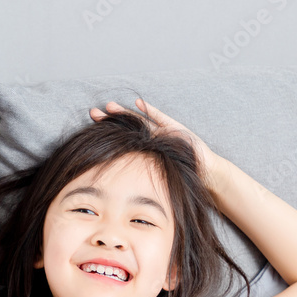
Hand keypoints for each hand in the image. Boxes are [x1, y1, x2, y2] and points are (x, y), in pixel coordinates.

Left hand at [90, 98, 226, 192]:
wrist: (204, 171)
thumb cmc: (181, 175)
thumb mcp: (156, 178)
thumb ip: (141, 179)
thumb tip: (117, 193)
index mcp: (144, 149)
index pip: (122, 138)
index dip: (108, 133)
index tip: (91, 128)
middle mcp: (150, 138)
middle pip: (126, 127)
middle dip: (110, 119)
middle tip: (93, 113)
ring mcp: (162, 132)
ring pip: (139, 120)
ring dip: (124, 113)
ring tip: (109, 106)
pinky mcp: (174, 128)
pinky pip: (160, 118)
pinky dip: (150, 111)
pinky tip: (139, 103)